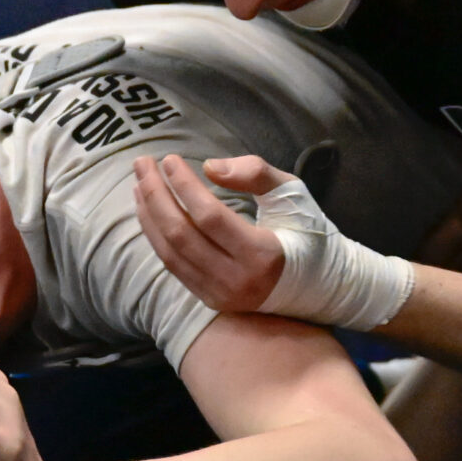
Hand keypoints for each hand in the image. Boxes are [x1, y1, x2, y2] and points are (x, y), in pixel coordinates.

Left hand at [132, 154, 415, 329]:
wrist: (322, 287)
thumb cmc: (308, 233)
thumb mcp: (292, 194)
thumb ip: (255, 173)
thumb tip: (208, 167)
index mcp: (262, 254)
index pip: (208, 216)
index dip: (183, 185)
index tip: (168, 159)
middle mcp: (238, 281)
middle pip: (180, 235)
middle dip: (155, 196)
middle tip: (142, 164)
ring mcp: (222, 296)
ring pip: (170, 254)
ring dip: (148, 216)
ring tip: (139, 184)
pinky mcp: (213, 301)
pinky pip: (174, 267)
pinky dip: (156, 237)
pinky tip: (149, 213)